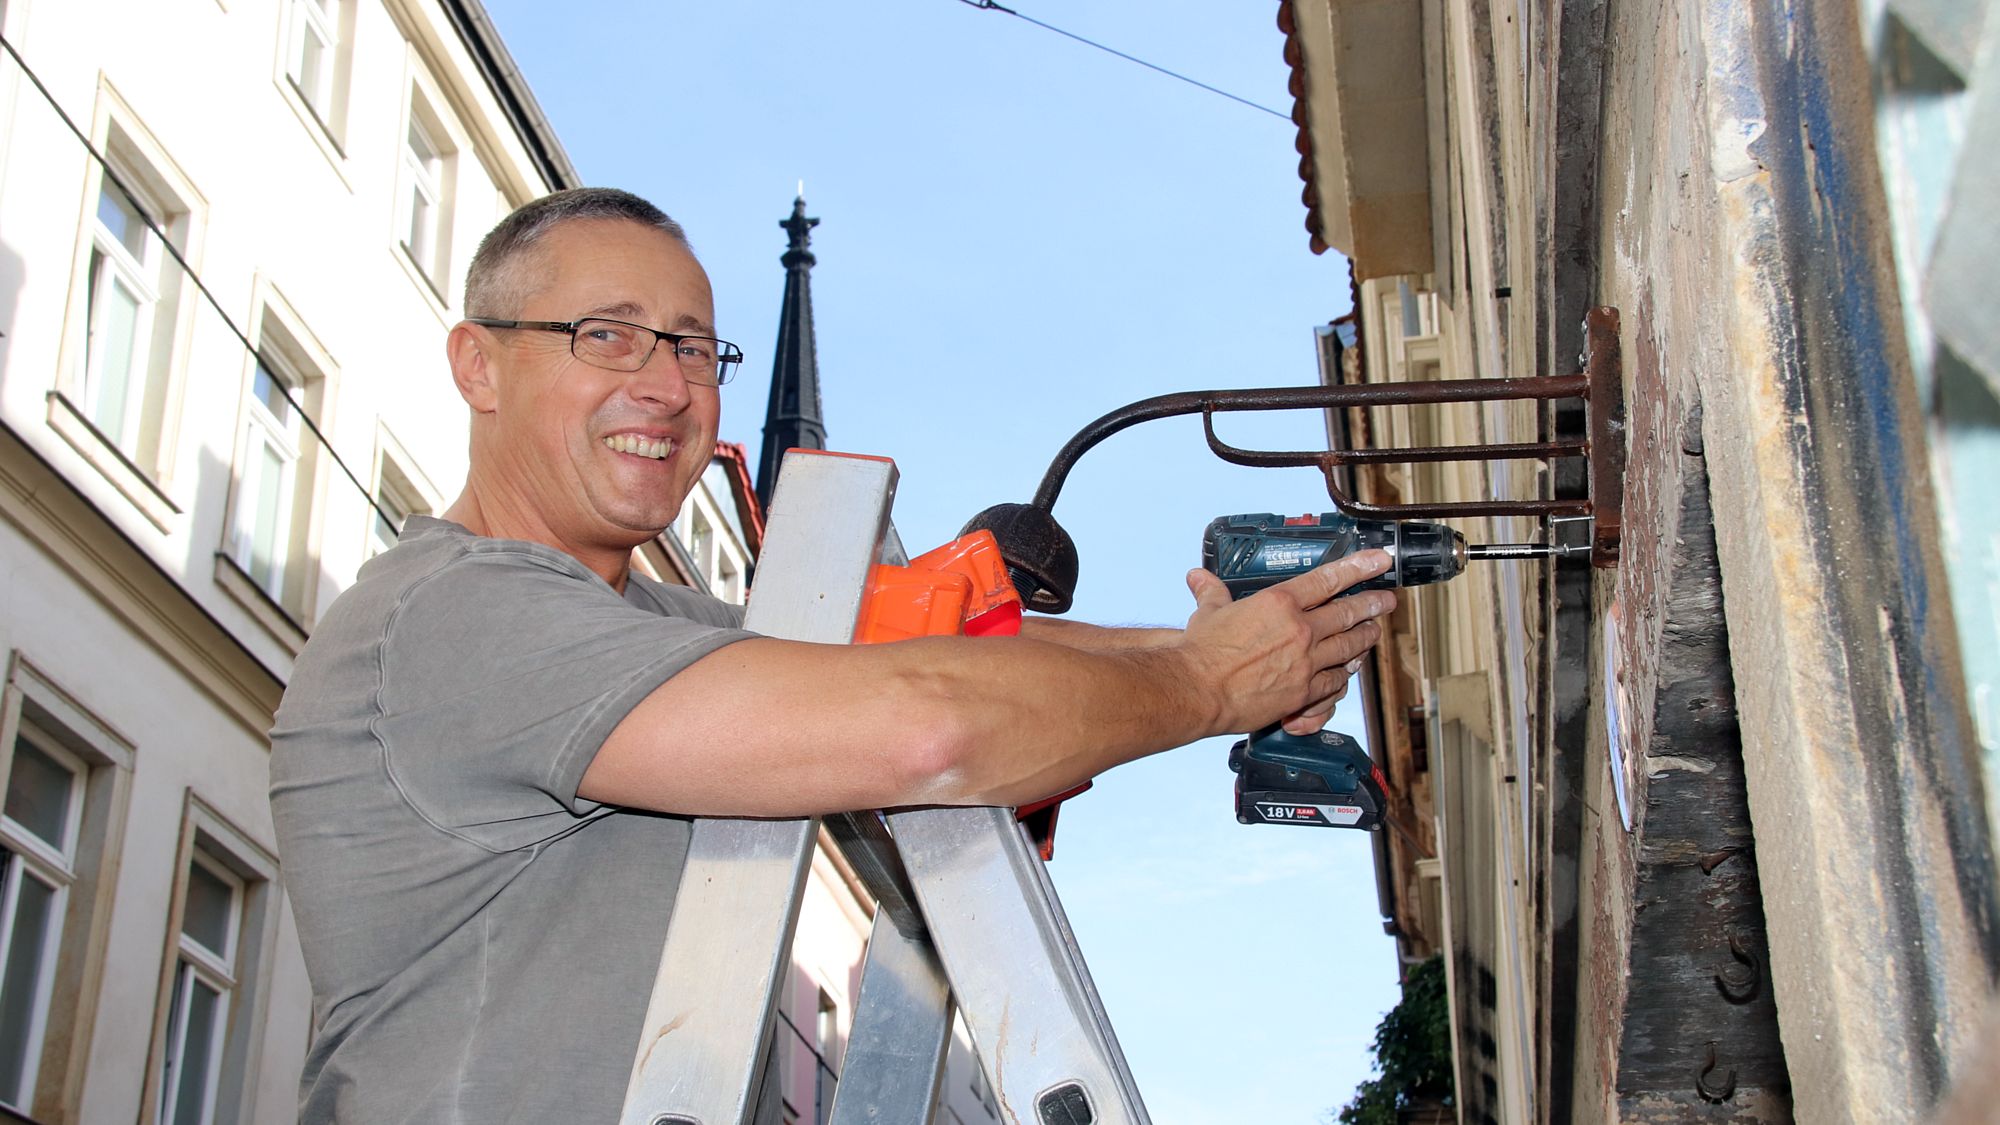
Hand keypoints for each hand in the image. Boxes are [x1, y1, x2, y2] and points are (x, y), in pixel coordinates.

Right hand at [1179, 550, 1397, 737]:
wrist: (1197, 691)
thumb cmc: (1200, 653)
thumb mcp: (1208, 613)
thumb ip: (1211, 593)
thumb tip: (1199, 578)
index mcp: (1279, 603)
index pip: (1328, 579)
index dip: (1358, 567)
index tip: (1379, 561)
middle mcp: (1299, 630)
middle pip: (1348, 613)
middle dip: (1373, 604)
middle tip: (1386, 599)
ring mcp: (1305, 662)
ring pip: (1348, 646)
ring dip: (1365, 637)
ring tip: (1374, 631)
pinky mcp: (1303, 692)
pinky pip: (1334, 682)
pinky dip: (1344, 674)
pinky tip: (1348, 671)